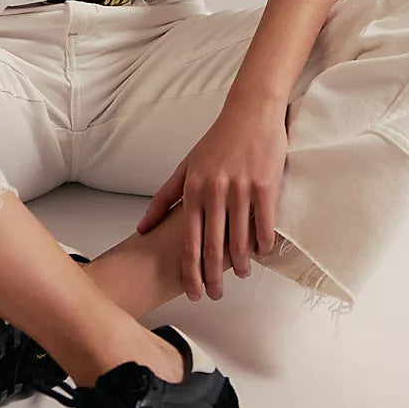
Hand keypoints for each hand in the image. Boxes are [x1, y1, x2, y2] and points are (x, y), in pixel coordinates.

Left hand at [135, 98, 286, 300]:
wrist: (249, 112)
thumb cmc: (217, 141)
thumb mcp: (185, 167)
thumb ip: (164, 198)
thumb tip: (142, 228)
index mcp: (193, 190)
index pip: (188, 243)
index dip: (190, 272)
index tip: (192, 292)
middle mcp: (215, 192)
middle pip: (213, 249)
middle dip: (213, 279)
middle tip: (215, 295)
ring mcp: (241, 190)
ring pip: (240, 242)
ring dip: (241, 265)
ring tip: (242, 274)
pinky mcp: (265, 186)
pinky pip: (264, 226)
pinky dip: (263, 245)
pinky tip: (262, 253)